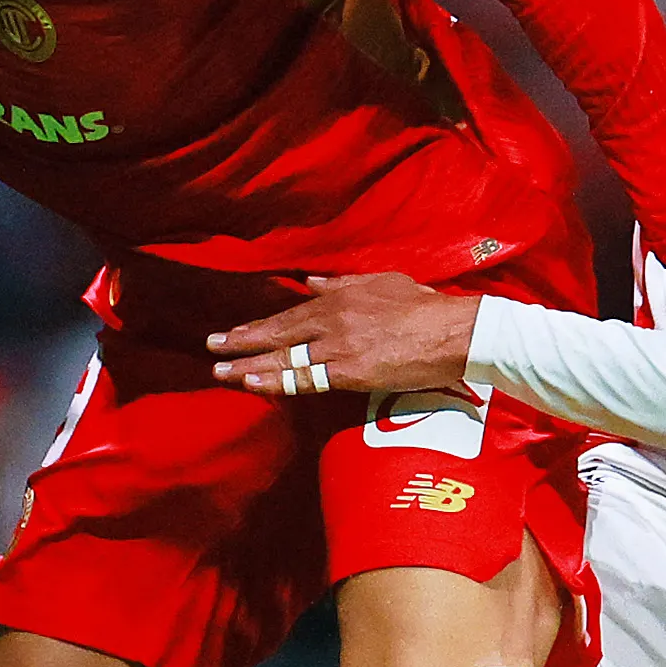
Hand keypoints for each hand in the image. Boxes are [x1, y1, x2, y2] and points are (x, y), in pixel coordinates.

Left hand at [208, 274, 477, 397]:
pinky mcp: (351, 372)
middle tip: (211, 350)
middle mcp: (332, 320)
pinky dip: (279, 382)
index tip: (230, 333)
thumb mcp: (381, 282)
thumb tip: (311, 282)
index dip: (257, 326)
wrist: (454, 332)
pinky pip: (307, 379)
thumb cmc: (425, 307)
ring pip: (286, 359)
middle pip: (278, 335)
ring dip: (251, 367)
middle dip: (242, 344)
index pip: (287, 315)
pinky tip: (255, 384)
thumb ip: (343, 282)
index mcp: (338, 297)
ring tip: (223, 373)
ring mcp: (339, 347)